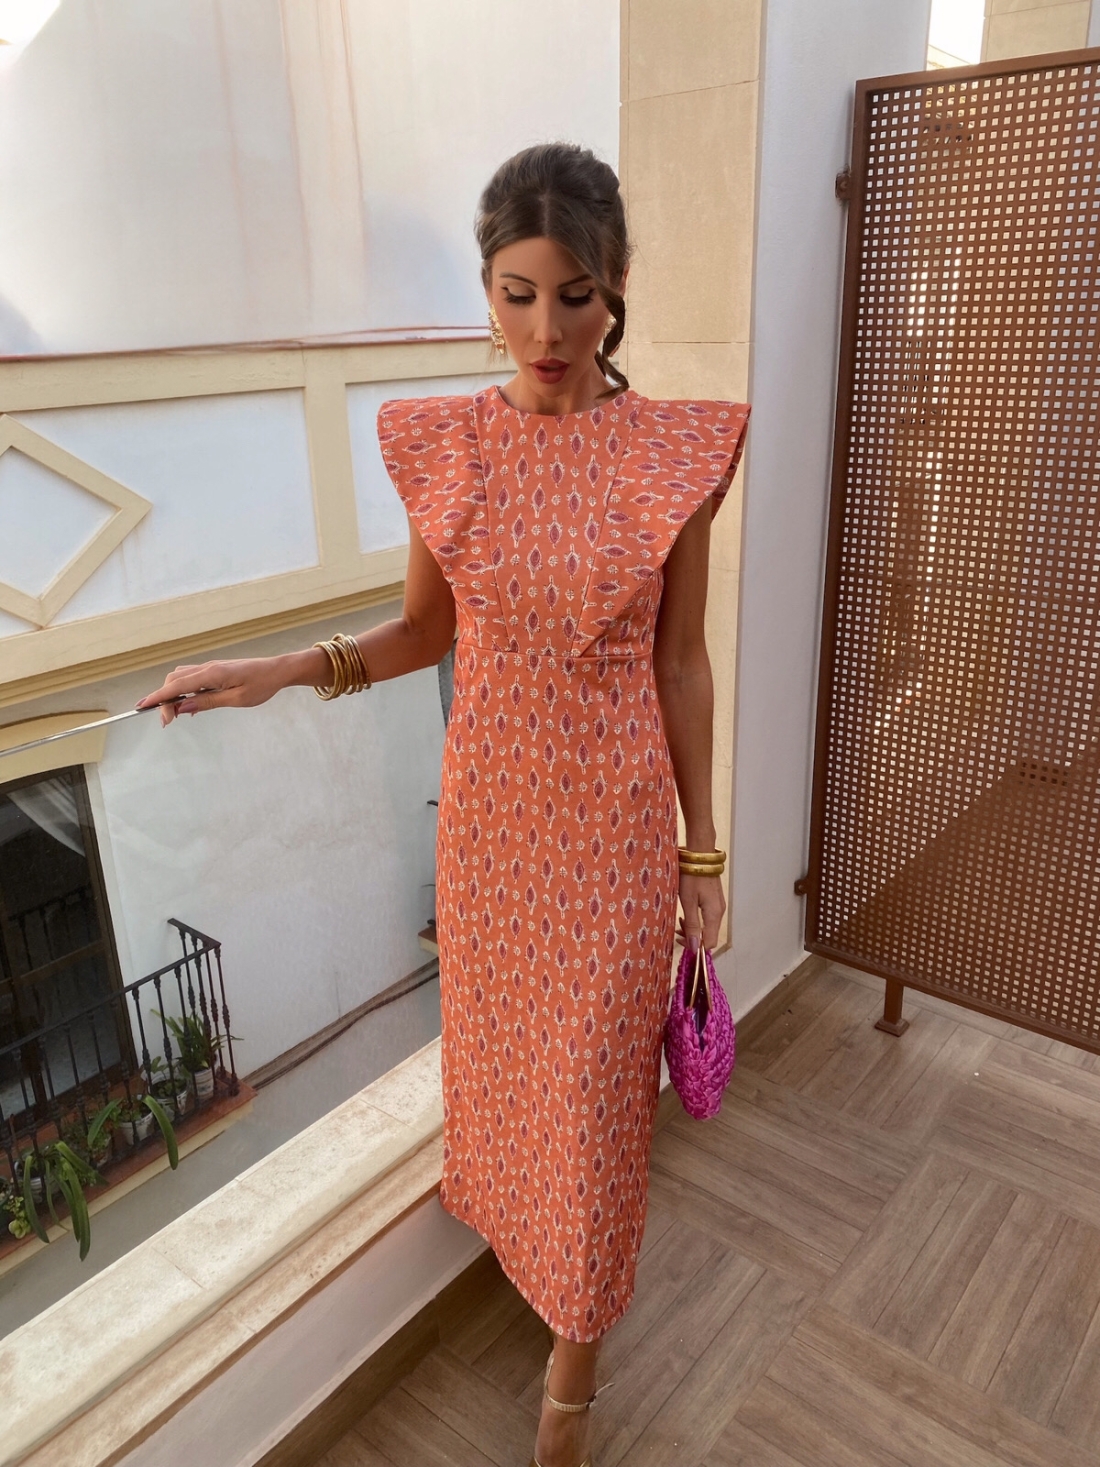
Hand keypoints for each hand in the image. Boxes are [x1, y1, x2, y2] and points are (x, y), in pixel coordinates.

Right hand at [137, 657, 290, 725]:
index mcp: (211, 674)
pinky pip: (192, 679)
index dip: (157, 697)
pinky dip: (184, 690)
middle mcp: (207, 668)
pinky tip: (189, 706)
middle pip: (174, 680)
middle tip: (166, 721)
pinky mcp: (215, 671)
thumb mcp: (236, 699)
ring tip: (174, 715)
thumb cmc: (261, 685)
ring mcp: (210, 668)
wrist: (277, 671)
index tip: (142, 707)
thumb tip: (183, 706)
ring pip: (181, 678)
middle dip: (164, 699)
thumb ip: (208, 702)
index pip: (176, 685)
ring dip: (173, 694)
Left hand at [676, 871, 725, 952]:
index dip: (695, 945)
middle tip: (677, 929)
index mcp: (714, 914)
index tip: (680, 939)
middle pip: (709, 935)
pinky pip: (707, 916)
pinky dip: (697, 918)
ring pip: (707, 926)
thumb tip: (695, 947)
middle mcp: (720, 912)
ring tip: (680, 920)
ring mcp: (718, 905)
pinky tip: (687, 913)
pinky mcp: (715, 900)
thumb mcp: (688, 902)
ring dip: (693, 927)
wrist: (700, 856)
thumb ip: (692, 925)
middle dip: (692, 936)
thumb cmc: (691, 877)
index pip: (709, 942)